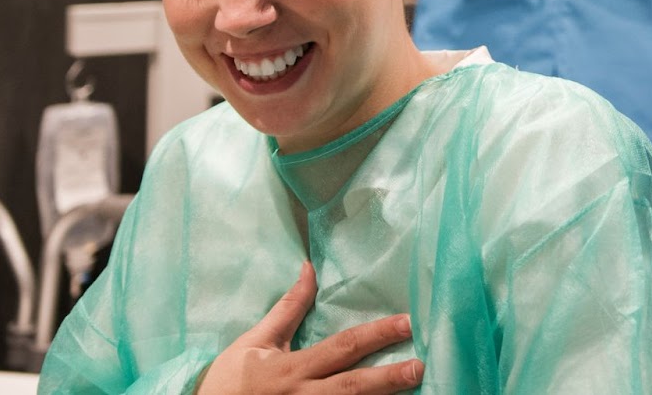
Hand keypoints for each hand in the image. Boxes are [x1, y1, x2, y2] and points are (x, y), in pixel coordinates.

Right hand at [197, 262, 423, 393]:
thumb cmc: (230, 380)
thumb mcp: (256, 342)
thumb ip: (288, 308)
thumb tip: (310, 269)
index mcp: (292, 370)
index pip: (342, 348)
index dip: (376, 335)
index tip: (407, 323)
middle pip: (351, 388)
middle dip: (388, 379)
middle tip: (420, 366)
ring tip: (414, 391)